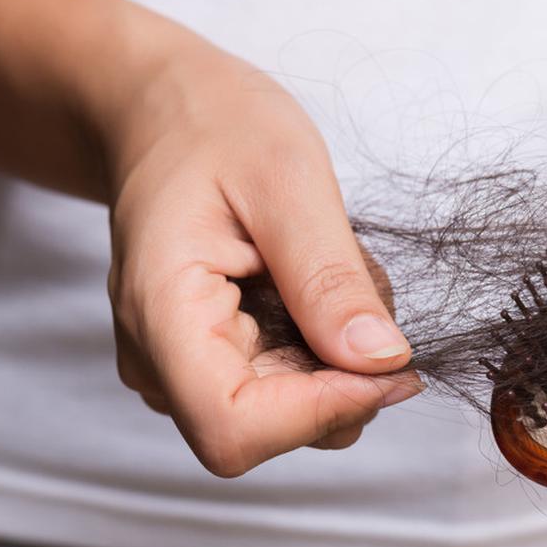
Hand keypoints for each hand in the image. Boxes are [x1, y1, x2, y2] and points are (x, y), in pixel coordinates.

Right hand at [101, 40, 420, 476]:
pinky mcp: (207, 365)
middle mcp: (158, 361)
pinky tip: (311, 290)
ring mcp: (179, 370)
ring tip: (328, 273)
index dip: (322, 411)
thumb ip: (330, 277)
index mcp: (162, 314)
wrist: (166, 114)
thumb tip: (381, 361)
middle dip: (342, 375)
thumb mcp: (287, 179)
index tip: (388, 361)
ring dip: (338, 361)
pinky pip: (285, 390)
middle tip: (359, 283)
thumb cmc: (214, 127)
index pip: (235, 429)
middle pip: (270, 431)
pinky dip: (322, 351)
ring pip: (289, 418)